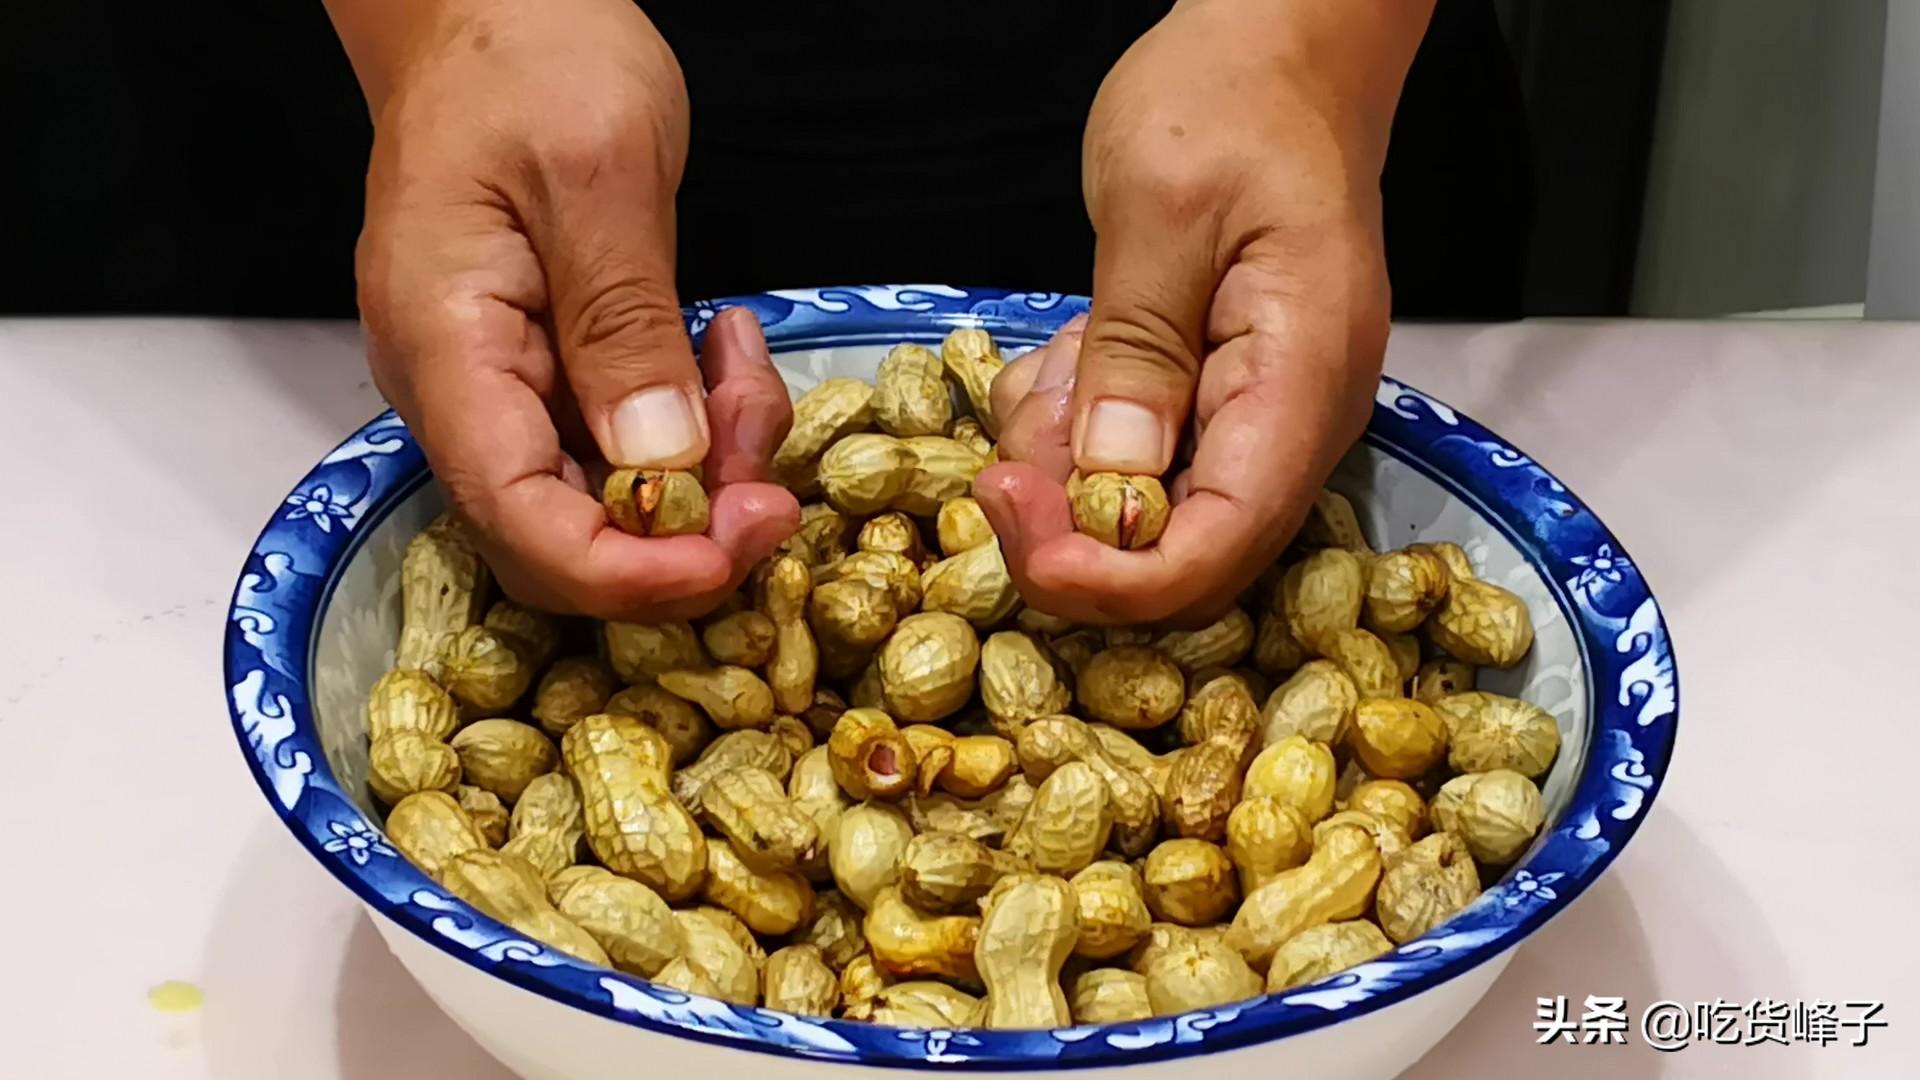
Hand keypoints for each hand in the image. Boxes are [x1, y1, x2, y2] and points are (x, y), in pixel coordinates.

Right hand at [351, 0, 797, 621]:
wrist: (491, 10)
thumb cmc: (528, 59)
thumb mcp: (598, 174)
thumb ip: (624, 327)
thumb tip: (662, 465)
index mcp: (445, 348)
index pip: (520, 521)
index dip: (629, 572)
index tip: (736, 550)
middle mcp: (461, 392)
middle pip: (564, 539)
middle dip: (685, 534)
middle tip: (772, 479)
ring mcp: (503, 388)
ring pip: (610, 500)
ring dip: (707, 469)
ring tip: (745, 366)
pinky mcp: (551, 374)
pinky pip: (628, 446)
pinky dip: (695, 421)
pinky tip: (724, 348)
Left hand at [978, 0, 1423, 626]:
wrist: (1281, 48)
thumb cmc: (1229, 101)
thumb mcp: (1158, 211)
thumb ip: (1133, 354)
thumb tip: (1107, 484)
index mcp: (1302, 386)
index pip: (1215, 551)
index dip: (1106, 576)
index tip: (1008, 515)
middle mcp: (1296, 426)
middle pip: (1182, 557)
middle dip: (1069, 523)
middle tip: (1006, 443)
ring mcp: (1261, 417)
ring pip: (1147, 514)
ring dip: (1067, 465)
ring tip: (1053, 360)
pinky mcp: (1219, 401)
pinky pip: (1140, 461)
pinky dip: (1080, 428)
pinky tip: (1070, 354)